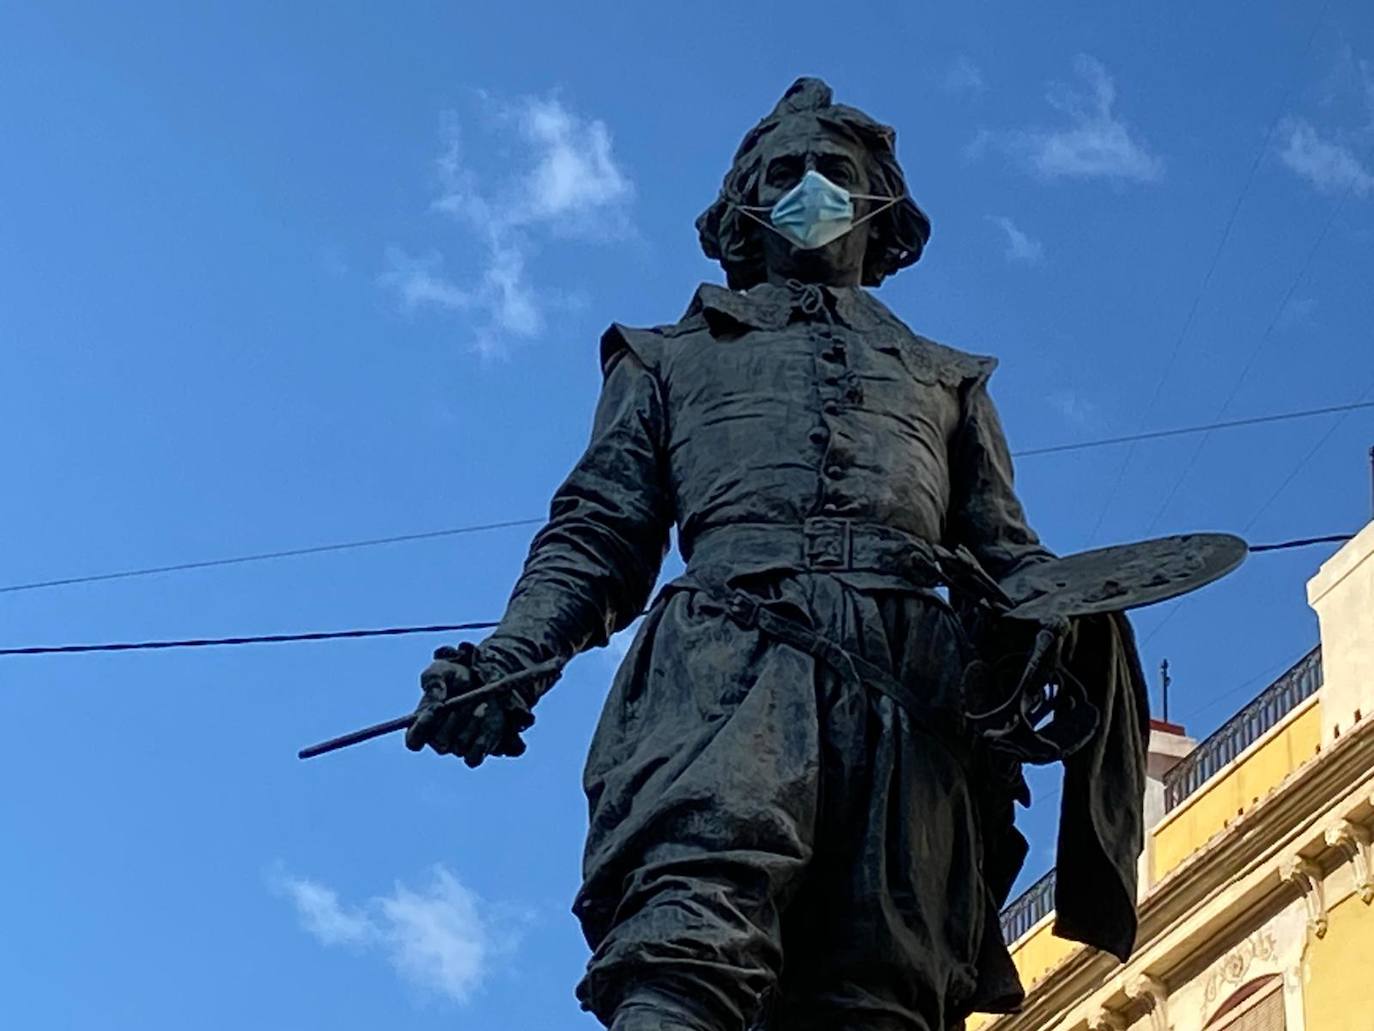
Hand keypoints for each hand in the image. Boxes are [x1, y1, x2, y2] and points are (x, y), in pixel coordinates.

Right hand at [404, 644, 535, 766]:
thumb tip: (434, 703)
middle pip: (440, 743)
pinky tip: (487, 725)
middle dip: (453, 721)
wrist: (486, 679)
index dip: (420, 730)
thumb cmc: (457, 675)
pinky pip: (473, 759)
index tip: (434, 710)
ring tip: (483, 704)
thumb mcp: (443, 671)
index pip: (413, 740)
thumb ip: (434, 682)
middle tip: (465, 701)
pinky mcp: (477, 749)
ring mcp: (457, 745)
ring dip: (472, 725)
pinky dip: (479, 745)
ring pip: (459, 747)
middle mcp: (439, 739)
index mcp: (424, 723)